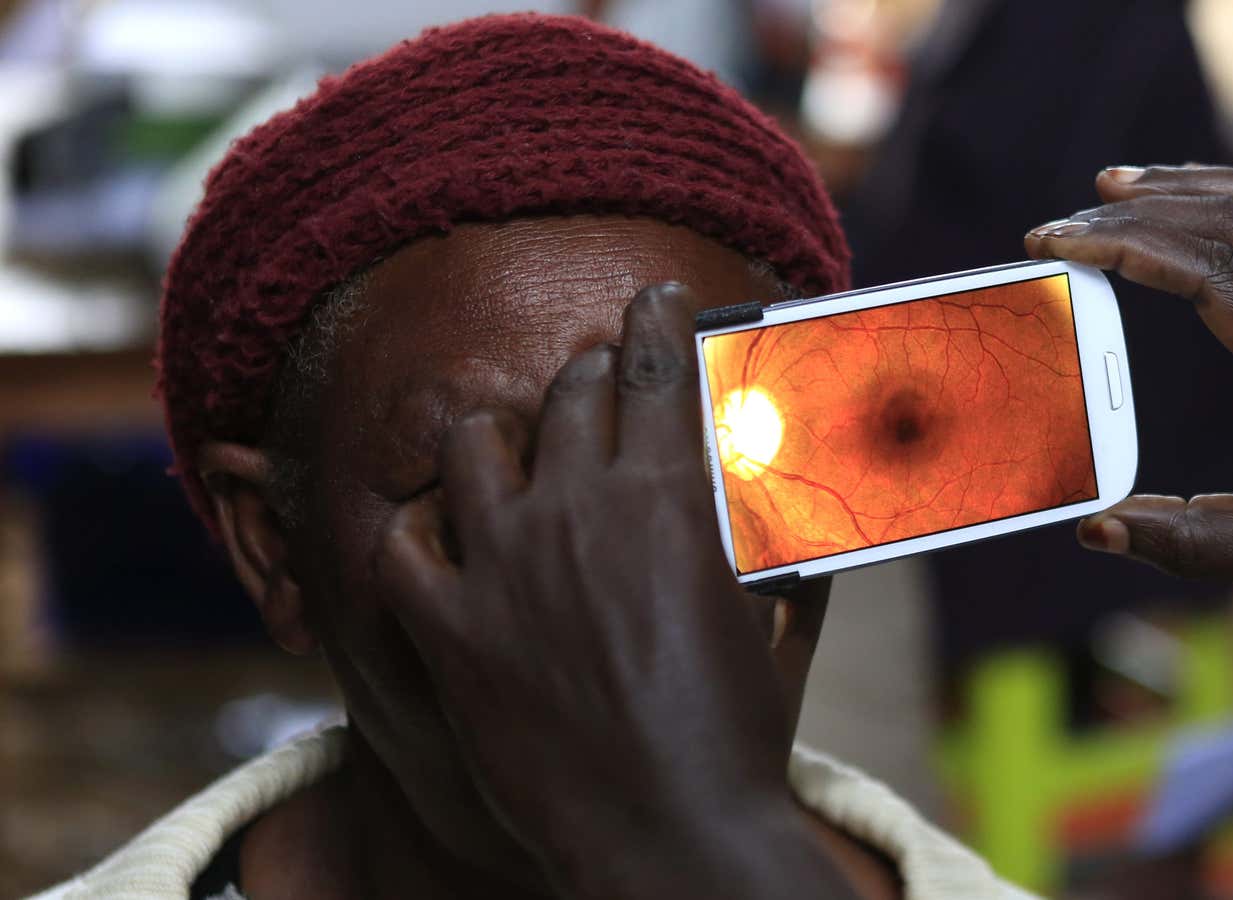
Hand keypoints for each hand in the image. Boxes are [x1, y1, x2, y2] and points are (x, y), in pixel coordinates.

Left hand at [374, 284, 851, 896]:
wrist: (669, 837)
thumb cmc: (737, 735)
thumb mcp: (781, 625)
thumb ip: (791, 548)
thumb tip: (807, 506)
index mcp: (670, 499)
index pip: (655, 366)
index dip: (657, 317)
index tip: (656, 299)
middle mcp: (578, 511)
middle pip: (570, 392)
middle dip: (591, 374)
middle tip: (602, 387)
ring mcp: (504, 566)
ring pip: (475, 442)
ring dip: (503, 435)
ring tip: (520, 455)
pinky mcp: (450, 630)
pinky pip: (402, 543)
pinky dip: (423, 529)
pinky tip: (448, 538)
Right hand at [1025, 165, 1232, 626]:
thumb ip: (1187, 542)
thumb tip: (1095, 528)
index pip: (1214, 272)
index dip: (1128, 247)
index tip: (1061, 243)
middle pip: (1231, 224)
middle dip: (1136, 215)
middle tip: (1057, 228)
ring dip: (1187, 189)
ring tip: (1113, 186)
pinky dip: (1230, 204)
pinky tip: (1188, 214)